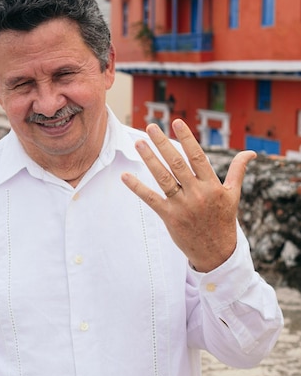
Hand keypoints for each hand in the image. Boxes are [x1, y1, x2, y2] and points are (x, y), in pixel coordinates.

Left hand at [121, 119, 255, 271]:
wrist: (217, 252)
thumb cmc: (224, 220)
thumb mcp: (234, 195)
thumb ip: (238, 171)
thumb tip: (251, 153)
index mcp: (212, 185)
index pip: (197, 156)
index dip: (187, 138)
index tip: (176, 122)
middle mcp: (197, 193)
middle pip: (177, 163)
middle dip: (163, 144)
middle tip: (150, 127)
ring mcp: (182, 206)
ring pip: (163, 178)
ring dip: (149, 160)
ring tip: (138, 143)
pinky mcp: (170, 217)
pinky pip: (151, 199)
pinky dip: (137, 187)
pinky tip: (125, 176)